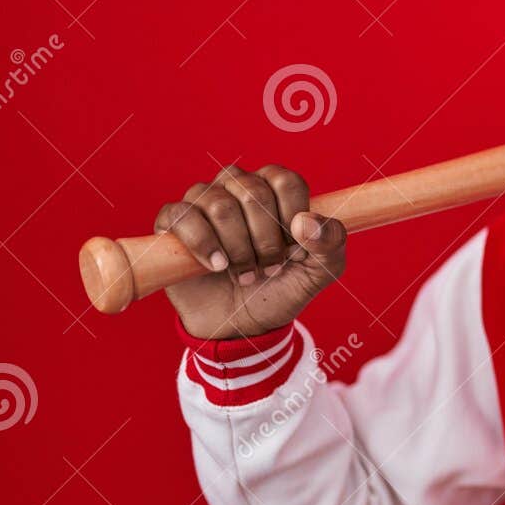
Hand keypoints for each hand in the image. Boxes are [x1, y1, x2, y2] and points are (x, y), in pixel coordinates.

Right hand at [155, 164, 346, 339]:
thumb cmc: (282, 288)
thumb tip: (306, 221)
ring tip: (245, 272)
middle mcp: (238, 185)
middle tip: (270, 266)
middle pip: (253, 192)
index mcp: (275, 189)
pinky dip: (204, 245)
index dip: (292, 219)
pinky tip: (217, 266)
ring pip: (220, 205)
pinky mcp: (173, 220)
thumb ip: (331, 242)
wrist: (243, 323)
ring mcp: (203, 200)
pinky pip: (182, 216)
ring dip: (238, 249)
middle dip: (266, 240)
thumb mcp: (321, 271)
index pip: (285, 181)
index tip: (295, 249)